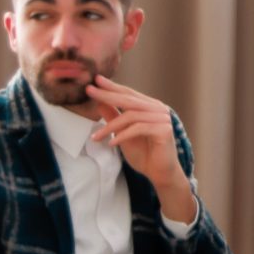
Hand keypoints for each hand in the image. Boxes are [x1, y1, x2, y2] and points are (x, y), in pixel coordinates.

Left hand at [89, 75, 198, 223]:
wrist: (160, 173)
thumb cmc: (144, 153)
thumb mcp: (122, 133)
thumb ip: (113, 117)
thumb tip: (99, 102)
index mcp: (149, 106)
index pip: (128, 93)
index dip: (112, 86)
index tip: (95, 80)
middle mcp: (158, 108)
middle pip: (129, 99)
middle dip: (107, 94)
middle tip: (90, 90)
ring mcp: (162, 118)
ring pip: (131, 115)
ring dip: (110, 126)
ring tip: (95, 137)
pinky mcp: (164, 130)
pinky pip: (138, 128)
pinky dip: (122, 135)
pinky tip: (111, 143)